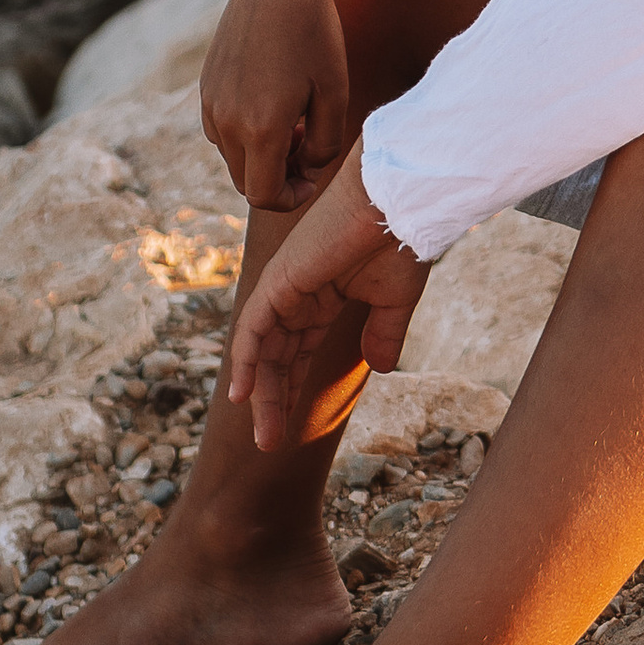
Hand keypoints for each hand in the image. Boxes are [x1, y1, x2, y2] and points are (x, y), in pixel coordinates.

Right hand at [199, 0, 385, 209]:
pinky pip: (221, 129)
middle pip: (246, 181)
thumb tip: (303, 171)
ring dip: (261, 154)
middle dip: (277, 177)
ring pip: (233, 156)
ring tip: (294, 120)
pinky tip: (272, 100)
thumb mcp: (334, 94)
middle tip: (308, 144)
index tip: (312, 177)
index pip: (264, 196)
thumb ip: (323, 146)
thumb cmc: (316, 35)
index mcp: (260, 128)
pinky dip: (245, 131)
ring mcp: (210, 103)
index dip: (291, 198)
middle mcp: (226, 121)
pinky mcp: (205, 86)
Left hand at [228, 148, 429, 451]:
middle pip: (276, 355)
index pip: (297, 349)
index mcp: (322, 295)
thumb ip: (383, 334)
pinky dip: (244, 361)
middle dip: (272, 399)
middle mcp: (297, 292)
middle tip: (271, 441)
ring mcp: (284, 286)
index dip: (290, 386)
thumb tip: (380, 369)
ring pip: (262, 349)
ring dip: (260, 392)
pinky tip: (242, 395)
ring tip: (265, 435)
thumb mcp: (394, 301)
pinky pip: (253, 329)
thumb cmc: (401, 240)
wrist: (399, 203)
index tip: (288, 426)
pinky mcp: (279, 281)